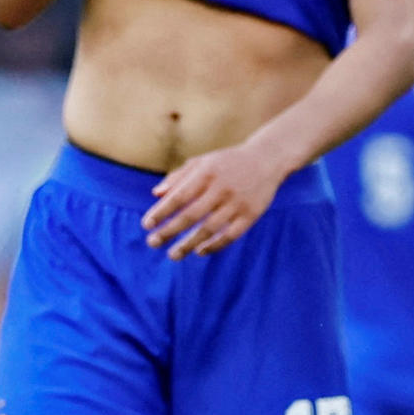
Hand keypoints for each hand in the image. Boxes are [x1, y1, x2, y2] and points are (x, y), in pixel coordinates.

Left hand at [142, 137, 291, 256]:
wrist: (267, 159)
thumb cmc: (227, 162)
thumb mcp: (202, 162)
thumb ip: (179, 177)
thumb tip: (156, 195)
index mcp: (206, 173)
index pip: (179, 196)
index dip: (161, 212)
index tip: (146, 225)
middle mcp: (221, 188)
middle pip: (191, 215)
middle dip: (169, 231)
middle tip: (152, 243)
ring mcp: (237, 203)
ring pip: (209, 229)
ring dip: (188, 244)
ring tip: (172, 254)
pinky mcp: (251, 215)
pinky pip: (230, 235)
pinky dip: (214, 245)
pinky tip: (199, 251)